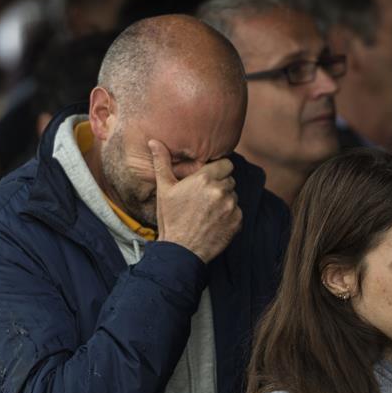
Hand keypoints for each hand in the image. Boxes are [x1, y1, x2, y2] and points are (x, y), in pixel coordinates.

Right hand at [150, 139, 241, 263]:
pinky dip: (229, 216)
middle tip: (203, 199)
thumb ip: (162, 162)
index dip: (218, 171)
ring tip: (207, 212)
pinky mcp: (237, 221)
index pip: (226, 164)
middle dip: (220, 186)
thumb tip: (153, 141)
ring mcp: (231, 206)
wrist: (181, 251)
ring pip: (234, 196)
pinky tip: (214, 222)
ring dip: (225, 201)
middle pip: (229, 180)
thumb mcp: (164, 189)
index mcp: (204, 178)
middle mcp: (220, 190)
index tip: (208, 180)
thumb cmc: (170, 219)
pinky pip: (238, 212)